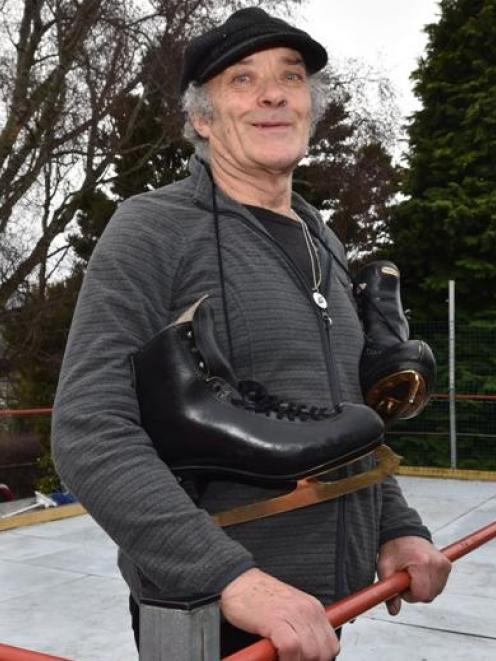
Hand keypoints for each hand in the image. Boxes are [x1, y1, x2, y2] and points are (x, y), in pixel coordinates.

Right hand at [220, 568, 339, 659]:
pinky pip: (291, 648)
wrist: (238, 581)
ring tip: (282, 657)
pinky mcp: (276, 620)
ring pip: (310, 653)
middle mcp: (307, 610)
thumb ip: (303, 626)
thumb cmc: (258, 596)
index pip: (331, 644)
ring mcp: (293, 614)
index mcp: (313, 607)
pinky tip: (276, 655)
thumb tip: (310, 650)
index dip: (320, 658)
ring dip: (296, 660)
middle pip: (323, 652)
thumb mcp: (290, 609)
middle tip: (292, 659)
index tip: (306, 659)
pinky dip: (286, 659)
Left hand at [377, 536, 451, 615]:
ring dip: (423, 589)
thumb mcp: (385, 567)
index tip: (401, 586)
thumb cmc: (393, 548)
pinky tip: (420, 573)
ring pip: (435, 592)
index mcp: (422, 562)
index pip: (421, 594)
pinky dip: (429, 584)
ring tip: (411, 574)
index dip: (409, 595)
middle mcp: (437, 563)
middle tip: (405, 579)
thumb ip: (388, 590)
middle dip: (416, 593)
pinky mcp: (447, 565)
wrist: (403, 531)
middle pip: (429, 595)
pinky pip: (440, 585)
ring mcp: (444, 564)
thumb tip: (393, 611)